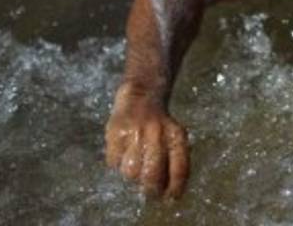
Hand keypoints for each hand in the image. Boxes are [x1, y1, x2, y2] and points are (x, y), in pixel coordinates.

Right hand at [104, 83, 190, 197]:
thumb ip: (175, 161)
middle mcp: (157, 134)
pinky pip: (114, 162)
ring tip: (135, 163)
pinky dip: (117, 162)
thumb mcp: (174, 136)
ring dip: (132, 174)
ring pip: (131, 172)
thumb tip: (171, 193)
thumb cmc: (159, 124)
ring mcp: (135, 132)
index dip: (175, 187)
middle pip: (152, 175)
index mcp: (176, 136)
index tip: (171, 197)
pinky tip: (123, 151)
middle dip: (151, 189)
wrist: (141, 95)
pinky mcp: (116, 132)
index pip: (179, 169)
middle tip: (149, 191)